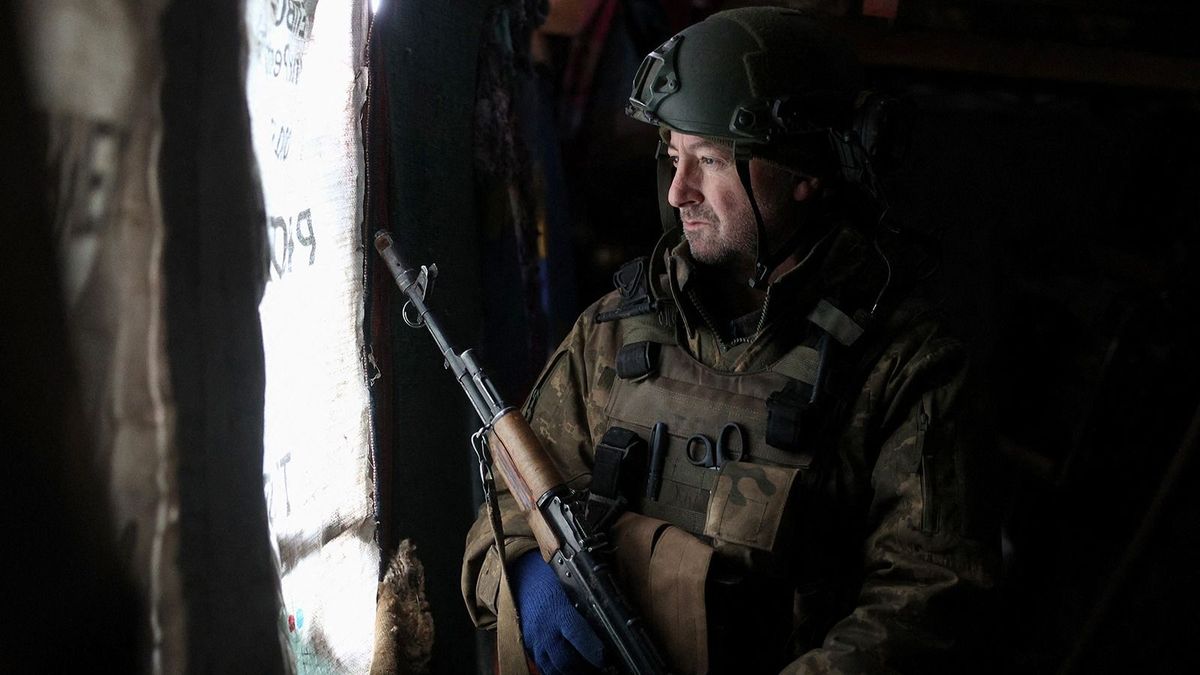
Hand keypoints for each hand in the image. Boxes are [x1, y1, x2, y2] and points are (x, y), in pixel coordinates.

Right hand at [509, 551, 605, 674]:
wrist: (523, 579)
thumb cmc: (551, 583)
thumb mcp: (572, 589)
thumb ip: (585, 609)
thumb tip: (606, 625)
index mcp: (560, 612)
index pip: (578, 636)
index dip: (593, 651)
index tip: (605, 658)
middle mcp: (546, 629)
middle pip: (566, 660)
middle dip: (584, 668)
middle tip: (598, 667)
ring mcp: (536, 640)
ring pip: (554, 668)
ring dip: (571, 672)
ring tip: (584, 669)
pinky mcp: (529, 646)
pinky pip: (543, 666)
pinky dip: (557, 671)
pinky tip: (567, 669)